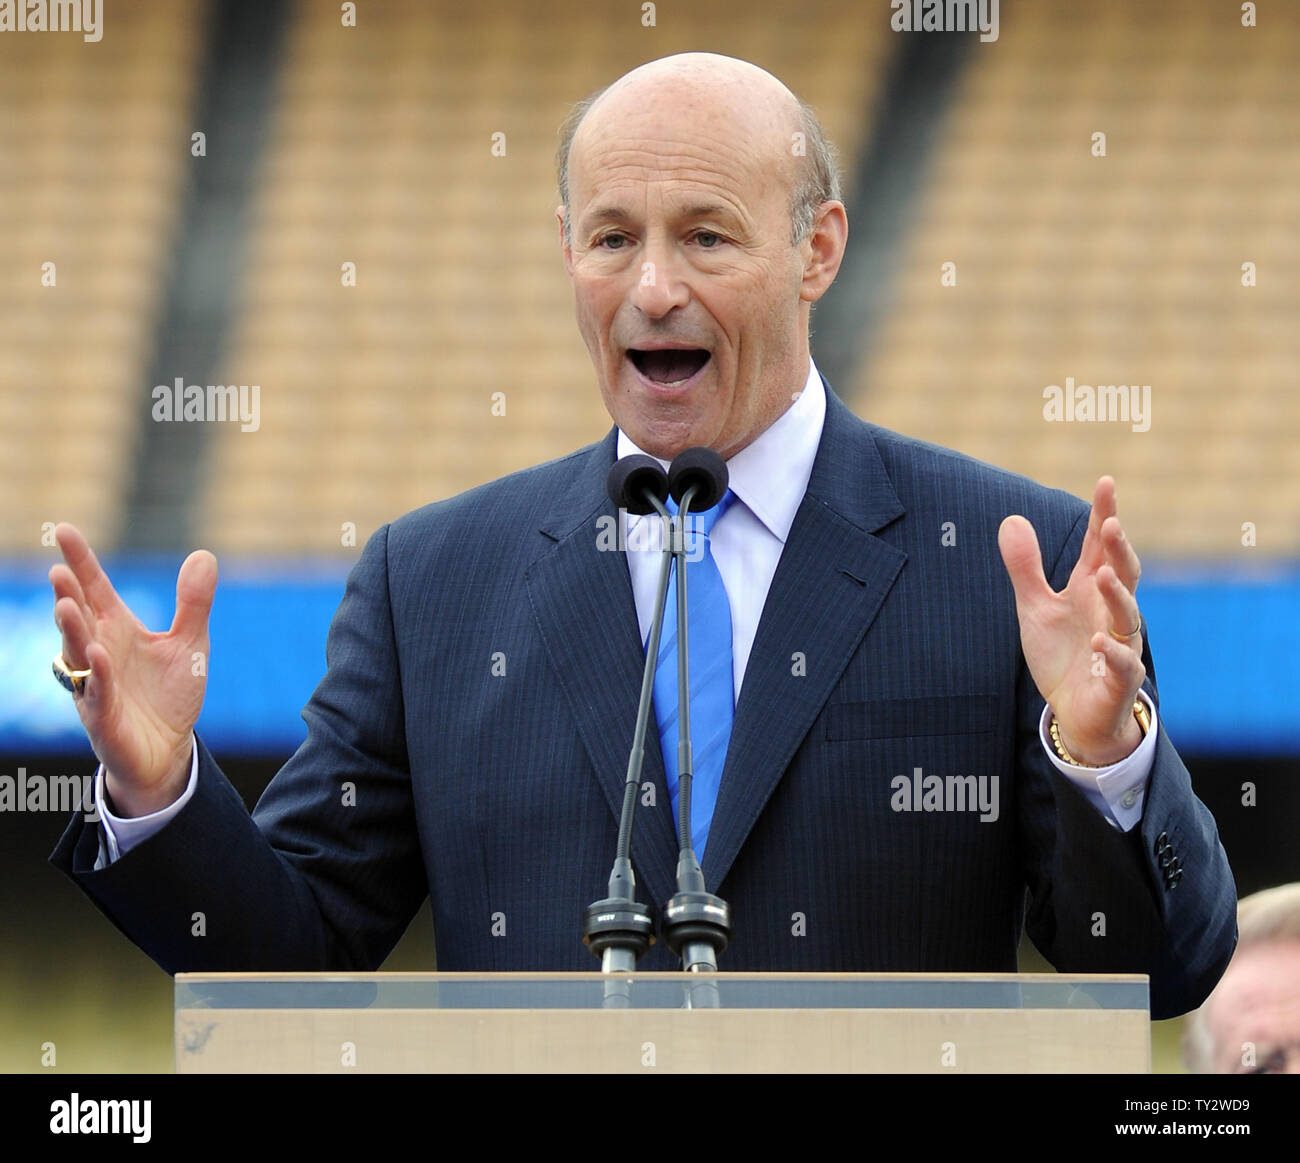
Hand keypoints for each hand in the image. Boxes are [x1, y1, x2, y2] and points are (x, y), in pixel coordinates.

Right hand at [49, 523, 217, 816]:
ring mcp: (96, 684)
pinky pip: (97, 693)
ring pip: (77, 654)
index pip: (95, 589)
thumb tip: (204, 554)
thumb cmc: (170, 694)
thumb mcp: (189, 643)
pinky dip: (96, 675)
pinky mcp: (103, 717)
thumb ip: (193, 602)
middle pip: (79, 618)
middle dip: (68, 595)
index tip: (64, 531)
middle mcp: (99, 652)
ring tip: (66, 605)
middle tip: (59, 571)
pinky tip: (98, 655)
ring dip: (72, 631)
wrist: (168, 749)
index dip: (81, 562)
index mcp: (117, 629)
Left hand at [998, 476, 1145, 765]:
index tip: (1106, 483)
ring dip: (1117, 594)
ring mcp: (1119, 644)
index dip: (1103, 515)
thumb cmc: (1062, 654)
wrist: (1076, 712)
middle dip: (1118, 549)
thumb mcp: (1035, 608)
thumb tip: (1011, 519)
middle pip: (1122, 573)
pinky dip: (1114, 653)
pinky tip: (1100, 642)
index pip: (1100, 547)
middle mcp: (1110, 611)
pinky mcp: (1119, 680)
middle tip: (1111, 523)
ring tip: (1102, 574)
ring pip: (1128, 615)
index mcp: (1090, 590)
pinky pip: (1123, 664)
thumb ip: (1025, 568)